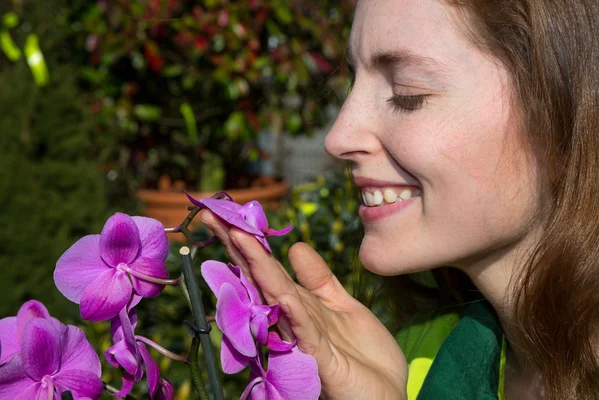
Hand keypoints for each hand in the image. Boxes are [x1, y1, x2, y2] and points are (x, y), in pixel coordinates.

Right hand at [200, 211, 407, 399]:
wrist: (386, 392)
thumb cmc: (362, 355)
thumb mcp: (342, 305)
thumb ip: (319, 278)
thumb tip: (294, 246)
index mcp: (297, 304)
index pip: (268, 268)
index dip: (248, 241)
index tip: (226, 212)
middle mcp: (292, 319)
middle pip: (261, 277)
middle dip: (238, 246)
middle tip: (212, 215)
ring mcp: (303, 339)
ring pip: (276, 297)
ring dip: (258, 268)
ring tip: (239, 237)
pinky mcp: (320, 359)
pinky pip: (304, 331)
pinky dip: (292, 312)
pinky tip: (282, 293)